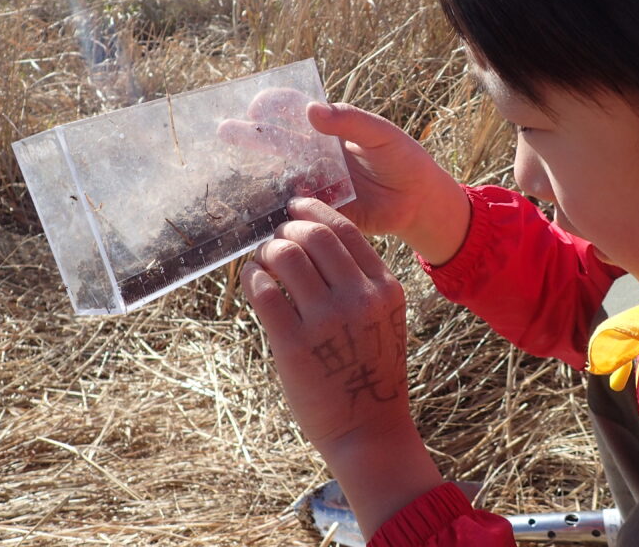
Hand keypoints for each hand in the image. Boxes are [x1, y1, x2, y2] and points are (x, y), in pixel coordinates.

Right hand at [220, 90, 470, 263]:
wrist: (418, 202)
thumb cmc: (403, 160)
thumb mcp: (381, 135)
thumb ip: (350, 121)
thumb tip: (313, 110)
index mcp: (328, 129)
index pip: (294, 111)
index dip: (274, 106)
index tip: (259, 106)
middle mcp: (315, 155)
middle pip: (277, 142)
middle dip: (250, 135)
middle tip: (224, 130)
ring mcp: (315, 182)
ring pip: (279, 175)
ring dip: (255, 173)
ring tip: (228, 171)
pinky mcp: (319, 210)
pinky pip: (293, 208)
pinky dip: (274, 208)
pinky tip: (253, 207)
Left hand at [243, 198, 442, 535]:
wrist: (369, 431)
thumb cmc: (371, 371)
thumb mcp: (383, 319)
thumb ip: (360, 282)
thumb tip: (313, 238)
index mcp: (385, 288)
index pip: (346, 231)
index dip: (315, 211)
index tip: (296, 208)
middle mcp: (359, 299)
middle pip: (314, 235)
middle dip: (289, 229)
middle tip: (276, 237)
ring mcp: (327, 321)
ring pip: (285, 256)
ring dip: (267, 251)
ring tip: (263, 261)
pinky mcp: (294, 345)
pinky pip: (264, 291)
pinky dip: (253, 278)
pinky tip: (254, 282)